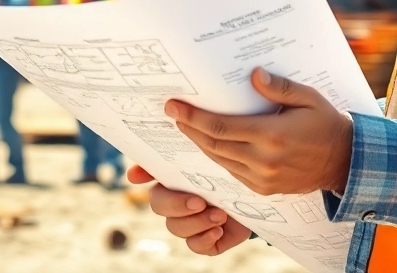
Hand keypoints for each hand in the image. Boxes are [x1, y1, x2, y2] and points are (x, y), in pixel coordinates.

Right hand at [126, 165, 250, 255]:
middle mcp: (176, 201)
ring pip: (175, 228)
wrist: (260, 196)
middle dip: (176, 205)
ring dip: (196, 222)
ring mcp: (189, 223)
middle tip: (199, 201)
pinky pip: (195, 246)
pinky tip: (218, 229)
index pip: (148, 174)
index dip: (140, 174)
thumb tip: (149, 156)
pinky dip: (205, 239)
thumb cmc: (233, 174)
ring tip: (219, 214)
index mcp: (174, 178)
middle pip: (158, 205)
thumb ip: (192, 148)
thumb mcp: (215, 158)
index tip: (136, 175)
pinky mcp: (205, 241)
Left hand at [166, 68, 353, 195]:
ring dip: (200, 143)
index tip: (174, 107)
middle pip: (213, 144)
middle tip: (172, 113)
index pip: (220, 127)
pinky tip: (210, 143)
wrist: (345, 162)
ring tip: (186, 126)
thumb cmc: (326, 124)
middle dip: (189, 128)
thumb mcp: (308, 98)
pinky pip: (232, 172)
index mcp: (272, 135)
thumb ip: (279, 87)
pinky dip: (217, 157)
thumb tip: (254, 75)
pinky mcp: (263, 189)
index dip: (193, 117)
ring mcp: (262, 178)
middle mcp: (263, 160)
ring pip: (219, 160)